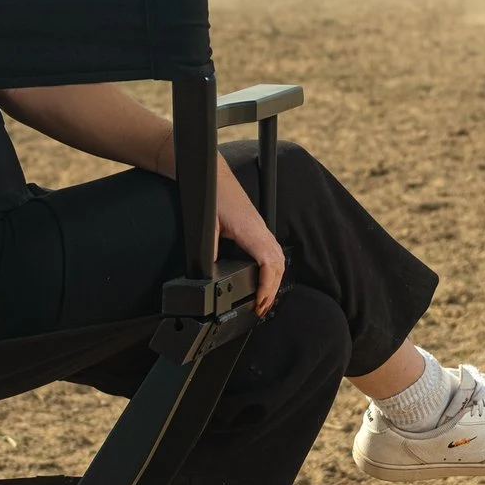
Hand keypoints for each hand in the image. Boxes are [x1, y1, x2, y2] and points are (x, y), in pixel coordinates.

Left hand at [215, 160, 284, 315]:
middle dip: (273, 290)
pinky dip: (271, 270)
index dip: (268, 287)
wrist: (211, 175)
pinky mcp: (255, 228)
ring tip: (263, 300)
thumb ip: (208, 251)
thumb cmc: (211, 194)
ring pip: (277, 258)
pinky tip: (262, 279)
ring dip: (273, 281)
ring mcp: (260, 229)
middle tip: (260, 309)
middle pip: (278, 265)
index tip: (260, 303)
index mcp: (251, 231)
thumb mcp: (206, 226)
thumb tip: (208, 276)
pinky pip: (271, 252)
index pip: (269, 263)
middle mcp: (260, 230)